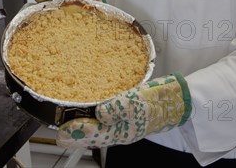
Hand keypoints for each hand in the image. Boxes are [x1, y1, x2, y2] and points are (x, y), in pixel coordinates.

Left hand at [56, 73, 191, 147]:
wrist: (175, 100)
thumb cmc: (157, 100)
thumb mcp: (137, 100)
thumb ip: (118, 107)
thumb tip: (100, 112)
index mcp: (122, 131)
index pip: (94, 134)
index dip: (77, 133)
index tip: (62, 132)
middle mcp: (120, 131)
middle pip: (94, 136)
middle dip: (76, 136)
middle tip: (60, 135)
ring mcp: (123, 126)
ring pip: (98, 132)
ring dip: (84, 129)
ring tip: (70, 127)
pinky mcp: (125, 118)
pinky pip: (106, 124)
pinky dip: (94, 121)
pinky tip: (92, 115)